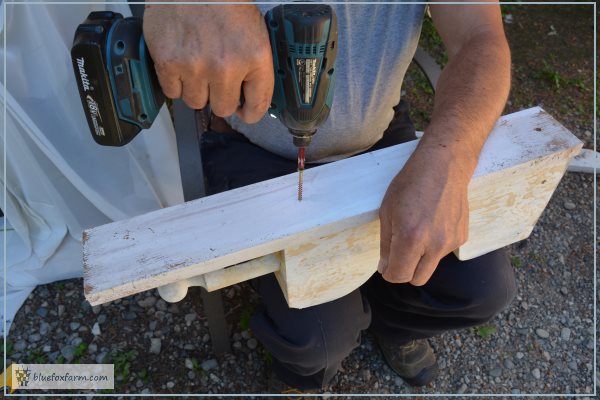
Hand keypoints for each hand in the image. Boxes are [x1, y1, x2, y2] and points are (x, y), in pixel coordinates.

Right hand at [143, 2, 273, 122]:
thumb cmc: (223, 1)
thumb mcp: (253, 31)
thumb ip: (253, 65)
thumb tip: (248, 97)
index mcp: (254, 56)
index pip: (257, 105)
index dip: (250, 112)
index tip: (245, 110)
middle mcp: (226, 65)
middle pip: (224, 109)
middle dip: (220, 97)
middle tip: (215, 80)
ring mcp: (196, 66)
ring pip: (196, 102)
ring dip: (197, 89)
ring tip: (196, 66)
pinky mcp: (169, 63)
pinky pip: (173, 93)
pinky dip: (175, 81)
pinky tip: (181, 63)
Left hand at [378, 143, 470, 285]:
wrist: (444, 165)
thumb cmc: (411, 183)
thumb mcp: (387, 211)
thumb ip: (386, 244)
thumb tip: (385, 268)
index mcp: (411, 238)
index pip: (399, 275)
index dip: (389, 273)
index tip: (386, 265)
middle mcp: (434, 244)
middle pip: (417, 279)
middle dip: (405, 271)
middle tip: (399, 252)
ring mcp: (451, 242)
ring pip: (430, 266)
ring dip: (420, 259)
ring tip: (418, 231)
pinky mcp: (462, 237)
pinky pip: (443, 253)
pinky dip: (434, 246)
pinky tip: (433, 223)